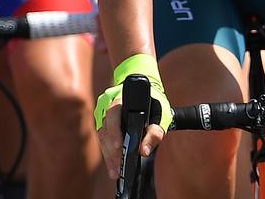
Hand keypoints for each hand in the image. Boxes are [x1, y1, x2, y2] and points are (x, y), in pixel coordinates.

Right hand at [93, 56, 172, 182]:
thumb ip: (155, 132)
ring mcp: (104, 115)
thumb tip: (143, 151)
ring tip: (115, 171)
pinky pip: (104, 140)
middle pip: (106, 130)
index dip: (114, 131)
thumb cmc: (154, 103)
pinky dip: (109, 153)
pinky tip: (113, 165)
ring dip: (109, 156)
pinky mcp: (104, 125)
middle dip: (112, 151)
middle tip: (118, 167)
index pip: (113, 114)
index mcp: (121, 99)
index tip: (117, 146)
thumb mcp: (161, 115)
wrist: (147, 94)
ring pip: (103, 138)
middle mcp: (108, 106)